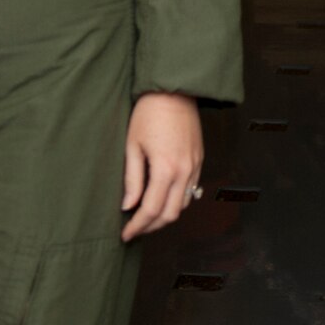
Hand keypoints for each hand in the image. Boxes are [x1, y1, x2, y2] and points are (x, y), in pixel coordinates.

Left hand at [121, 92, 202, 241]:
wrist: (174, 90)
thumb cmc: (148, 113)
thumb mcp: (132, 145)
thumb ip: (132, 179)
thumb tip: (128, 206)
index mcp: (165, 168)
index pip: (151, 210)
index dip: (137, 226)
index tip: (125, 234)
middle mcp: (184, 172)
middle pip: (170, 214)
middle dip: (151, 227)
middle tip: (134, 229)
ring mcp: (195, 166)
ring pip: (182, 206)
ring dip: (165, 216)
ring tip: (146, 216)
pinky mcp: (199, 160)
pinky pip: (191, 191)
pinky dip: (176, 201)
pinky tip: (162, 199)